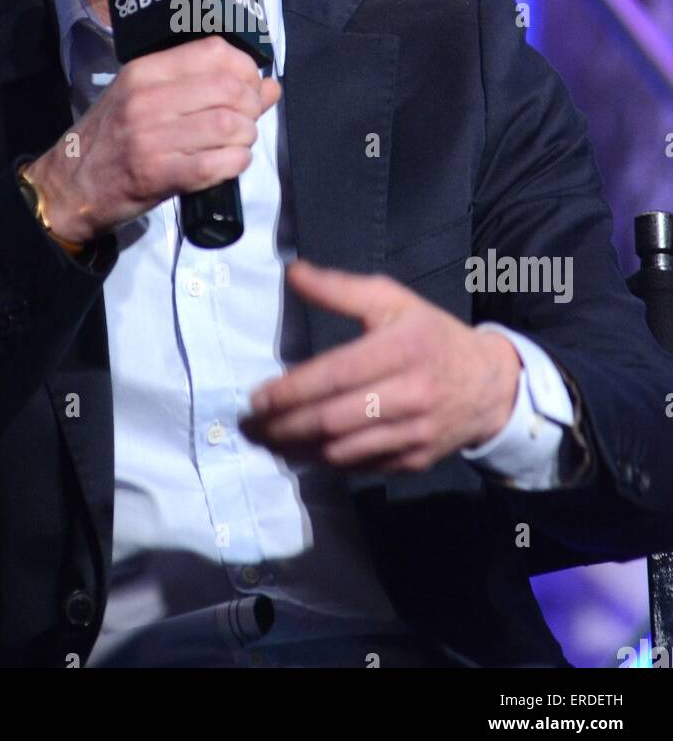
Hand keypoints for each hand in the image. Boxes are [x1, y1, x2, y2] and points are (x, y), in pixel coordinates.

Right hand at [24, 35, 280, 243]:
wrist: (69, 186)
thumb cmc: (112, 137)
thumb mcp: (146, 98)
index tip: (250, 85)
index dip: (245, 68)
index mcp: (144, 71)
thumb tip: (269, 85)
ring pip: (227, 126)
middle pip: (228, 89)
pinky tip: (230, 163)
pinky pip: (215, 164)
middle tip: (247, 120)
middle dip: (251, 106)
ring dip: (246, 137)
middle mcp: (146, 98)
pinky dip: (235, 164)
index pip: (213, 51)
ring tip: (238, 143)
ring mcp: (150, 137)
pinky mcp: (156, 174)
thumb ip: (204, 86)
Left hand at [239, 258, 521, 472]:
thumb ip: (340, 289)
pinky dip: (328, 462)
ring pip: (344, 450)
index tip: (258, 396)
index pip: (337, 373)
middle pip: (335, 418)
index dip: (293, 389)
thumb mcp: (393, 300)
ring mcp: (416, 433)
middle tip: (251, 424)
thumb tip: (292, 273)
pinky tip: (303, 452)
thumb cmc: (431, 335)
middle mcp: (412, 394)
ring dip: (299, 449)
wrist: (490, 385)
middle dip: (286, 424)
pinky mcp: (416, 460)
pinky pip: (362, 467)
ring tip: (268, 440)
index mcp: (404, 348)